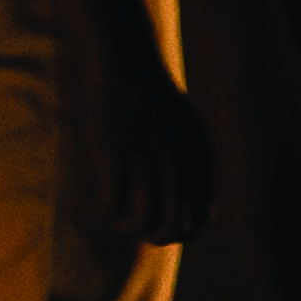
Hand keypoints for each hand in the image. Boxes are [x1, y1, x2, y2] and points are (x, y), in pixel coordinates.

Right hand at [85, 30, 217, 249]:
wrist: (130, 64)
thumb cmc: (157, 93)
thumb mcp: (191, 130)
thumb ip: (194, 164)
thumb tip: (190, 195)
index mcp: (198, 166)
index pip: (200, 221)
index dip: (182, 232)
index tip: (163, 224)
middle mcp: (176, 171)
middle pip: (172, 228)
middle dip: (155, 236)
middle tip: (139, 228)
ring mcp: (146, 165)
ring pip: (143, 222)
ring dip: (129, 229)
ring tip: (117, 220)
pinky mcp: (116, 157)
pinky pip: (113, 204)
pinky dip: (107, 216)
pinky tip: (100, 209)